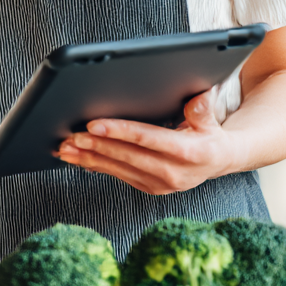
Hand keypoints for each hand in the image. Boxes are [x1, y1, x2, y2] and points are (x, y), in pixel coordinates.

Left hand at [57, 93, 241, 195]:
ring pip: (118, 169)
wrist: (219, 161)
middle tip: (71, 136)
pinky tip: (79, 159)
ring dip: (89, 158)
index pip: (148, 139)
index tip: (94, 125)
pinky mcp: (150, 188)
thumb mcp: (212, 118)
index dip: (119, 131)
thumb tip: (198, 97)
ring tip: (66, 148)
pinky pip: (118, 176)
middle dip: (96, 145)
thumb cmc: (211, 134)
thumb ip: (202, 108)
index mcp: (190, 153)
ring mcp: (161, 184)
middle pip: (127, 156)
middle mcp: (174, 173)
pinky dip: (96, 167)